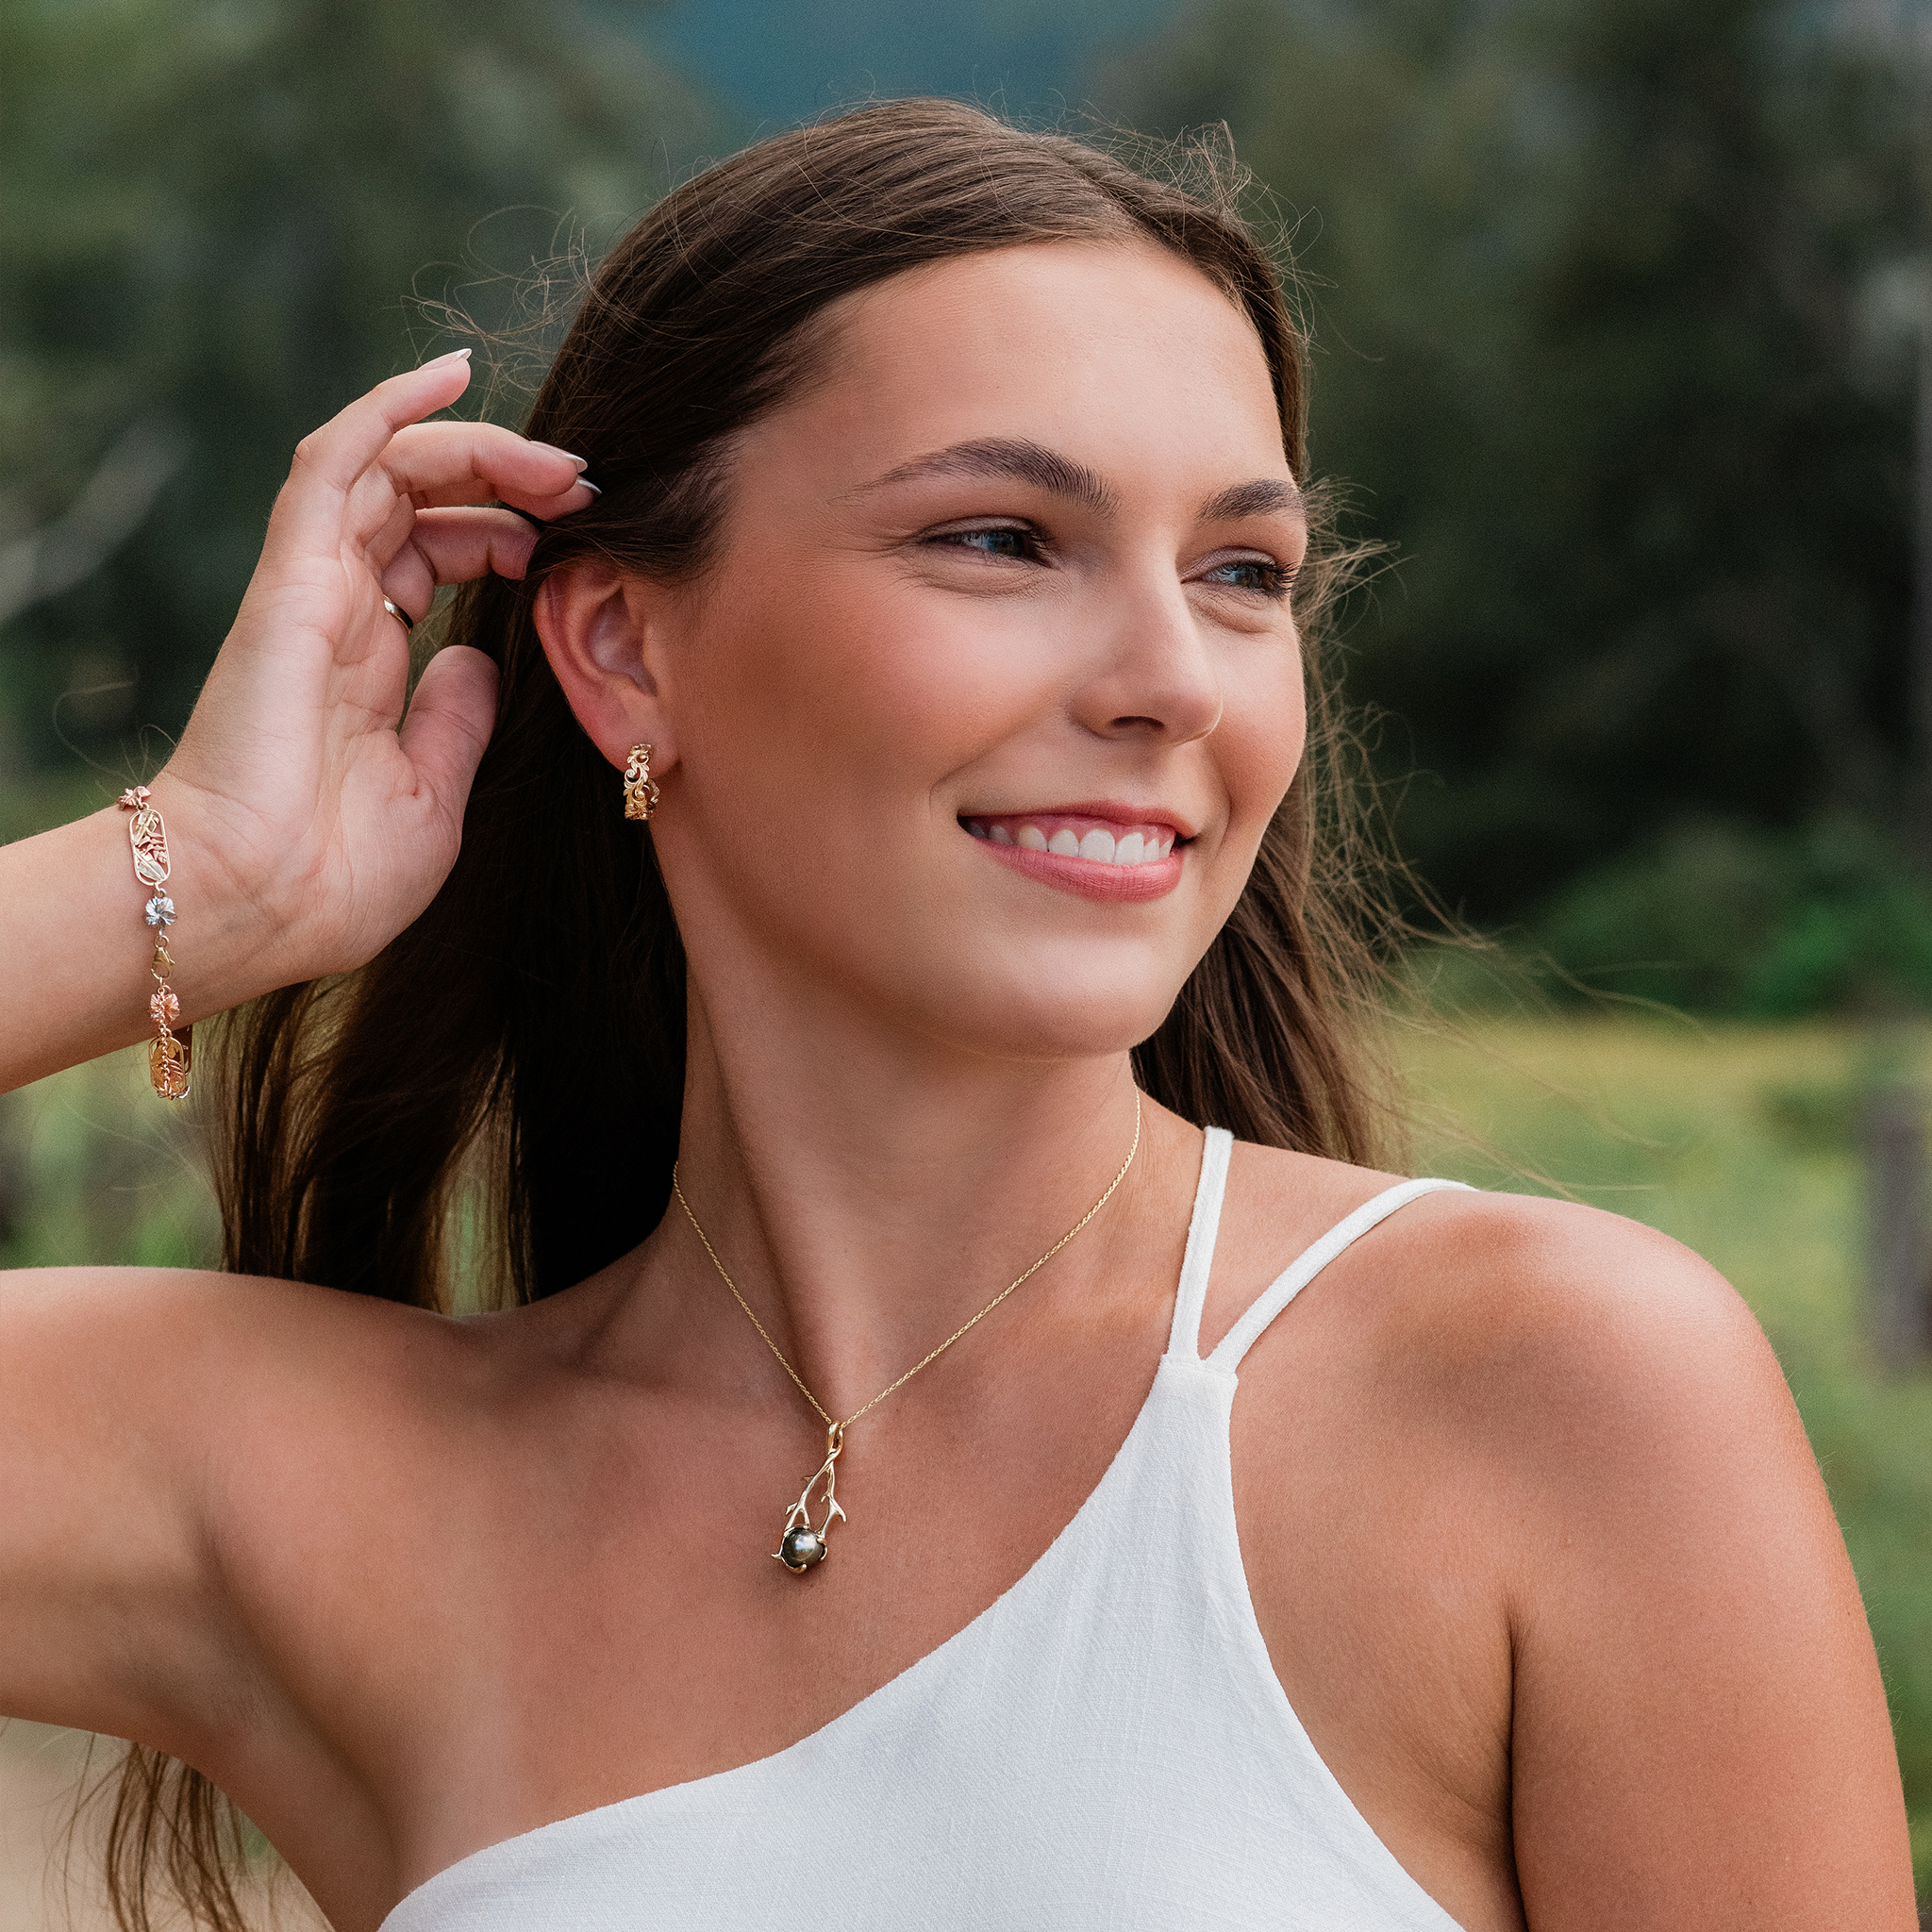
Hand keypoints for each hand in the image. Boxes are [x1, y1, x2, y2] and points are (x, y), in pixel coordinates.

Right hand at [160, 352, 593, 985]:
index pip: (436, 556)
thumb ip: (457, 718)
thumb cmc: (336, 876)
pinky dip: (391, 410)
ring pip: (391, 470)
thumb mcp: (434, 794)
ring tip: (555, 460)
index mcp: (370, 663)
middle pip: (420, 501)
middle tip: (583, 486)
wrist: (257, 906)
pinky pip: (338, 463)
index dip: (505, 534)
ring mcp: (314, 590)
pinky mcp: (292, 579)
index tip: (574, 543)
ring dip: (478, 447)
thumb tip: (481, 656)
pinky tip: (453, 376)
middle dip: (507, 481)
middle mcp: (340, 614)